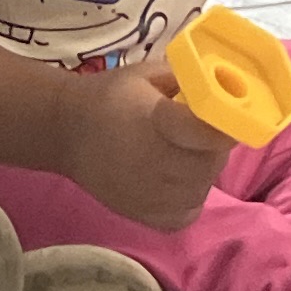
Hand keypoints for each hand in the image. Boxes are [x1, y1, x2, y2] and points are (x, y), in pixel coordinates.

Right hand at [55, 63, 236, 233]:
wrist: (66, 131)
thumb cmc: (109, 97)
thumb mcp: (148, 75)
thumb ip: (188, 81)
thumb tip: (224, 86)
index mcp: (160, 124)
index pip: (212, 133)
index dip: (222, 126)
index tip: (217, 117)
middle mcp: (159, 164)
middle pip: (212, 163)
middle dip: (212, 147)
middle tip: (196, 134)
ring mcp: (153, 196)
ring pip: (202, 187)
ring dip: (201, 171)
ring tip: (180, 155)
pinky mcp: (147, 216)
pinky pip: (187, 212)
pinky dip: (188, 198)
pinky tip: (174, 181)